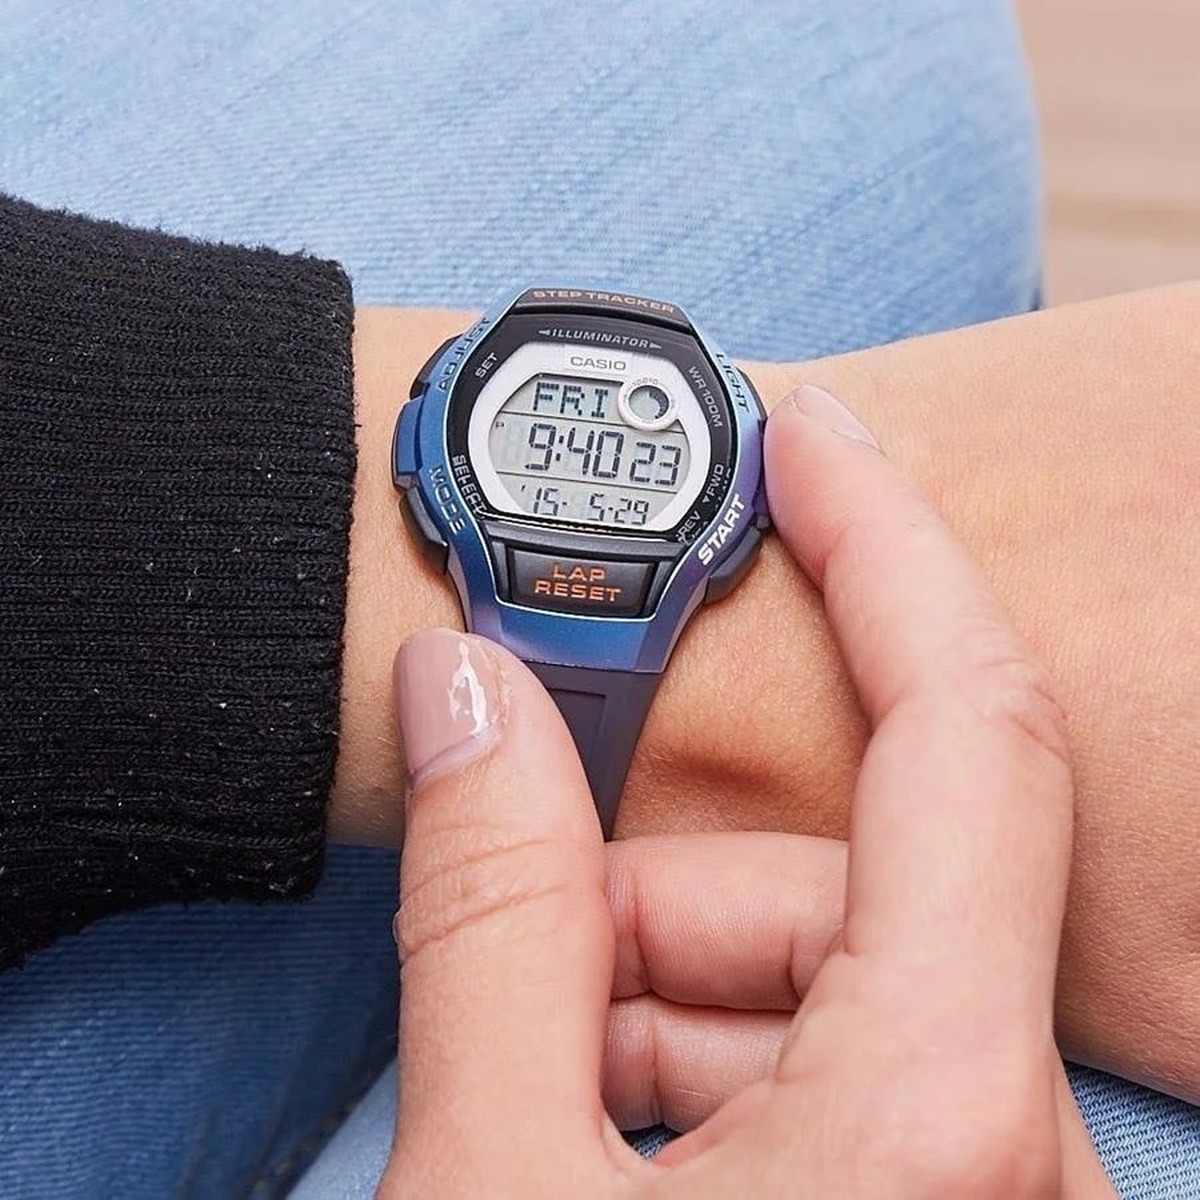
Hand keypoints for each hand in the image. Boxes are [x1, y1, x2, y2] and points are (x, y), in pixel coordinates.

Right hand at [376, 395, 1113, 1196]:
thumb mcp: (489, 1175)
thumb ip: (484, 914)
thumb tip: (463, 693)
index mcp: (940, 1115)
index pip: (968, 734)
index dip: (880, 543)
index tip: (805, 440)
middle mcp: (1012, 1150)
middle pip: (839, 886)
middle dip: (657, 899)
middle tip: (525, 966)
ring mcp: (989, 1185)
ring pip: (836, 977)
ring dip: (669, 996)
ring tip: (547, 1095)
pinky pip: (850, 1064)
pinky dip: (714, 1062)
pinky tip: (605, 1129)